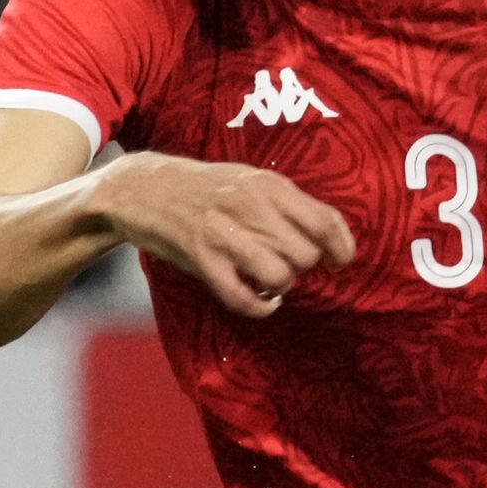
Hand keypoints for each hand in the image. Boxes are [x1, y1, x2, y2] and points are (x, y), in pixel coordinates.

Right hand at [92, 153, 357, 317]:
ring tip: (269, 279)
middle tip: (287, 263)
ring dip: (280, 286)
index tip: (339, 262)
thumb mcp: (251, 180)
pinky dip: (259, 307)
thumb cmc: (206, 188)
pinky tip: (260, 301)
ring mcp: (226, 236)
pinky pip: (244, 298)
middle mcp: (252, 208)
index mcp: (270, 186)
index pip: (326, 222)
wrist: (145, 188)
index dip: (341, 249)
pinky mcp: (203, 261)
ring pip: (280, 277)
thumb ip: (288, 204)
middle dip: (303, 268)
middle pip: (306, 256)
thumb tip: (330, 235)